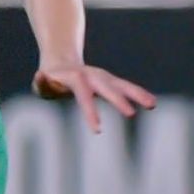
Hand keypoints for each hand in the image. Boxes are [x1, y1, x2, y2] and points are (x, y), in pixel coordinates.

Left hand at [35, 60, 157, 133]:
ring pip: (122, 85)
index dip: (90, 111)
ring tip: (153, 104)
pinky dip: (138, 94)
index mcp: (75, 78)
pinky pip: (126, 88)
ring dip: (136, 94)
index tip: (98, 131)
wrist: (60, 62)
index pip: (83, 95)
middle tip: (131, 115)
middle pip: (107, 87)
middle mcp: (92, 76)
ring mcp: (103, 79)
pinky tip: (152, 103)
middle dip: (118, 100)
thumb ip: (41, 82)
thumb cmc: (49, 79)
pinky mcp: (110, 83)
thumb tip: (41, 77)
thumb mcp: (42, 82)